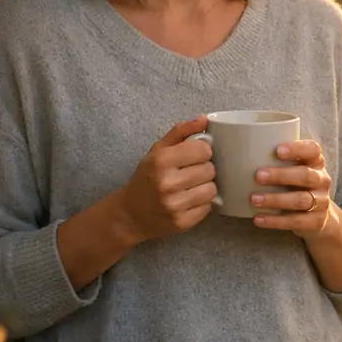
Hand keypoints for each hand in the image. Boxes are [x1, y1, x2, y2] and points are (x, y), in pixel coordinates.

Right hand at [114, 116, 217, 243]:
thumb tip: (204, 119)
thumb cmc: (146, 178)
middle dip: (204, 169)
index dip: (202, 152)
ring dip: (205, 187)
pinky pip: (208, 207)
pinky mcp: (182, 222)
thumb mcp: (157, 150)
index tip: (194, 156)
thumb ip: (181, 132)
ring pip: (212, 189)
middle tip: (191, 173)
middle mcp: (167, 183)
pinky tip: (188, 200)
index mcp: (162, 161)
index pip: (204, 150)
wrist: (130, 214)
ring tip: (191, 187)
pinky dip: (202, 203)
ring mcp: (175, 205)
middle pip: (210, 170)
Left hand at [251, 140, 334, 239]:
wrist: (317, 216)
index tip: (277, 150)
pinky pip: (296, 221)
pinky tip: (258, 218)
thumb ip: (274, 160)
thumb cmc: (296, 185)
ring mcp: (322, 202)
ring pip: (301, 200)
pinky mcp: (317, 222)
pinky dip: (275, 221)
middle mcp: (322, 180)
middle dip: (281, 175)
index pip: (312, 150)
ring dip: (276, 199)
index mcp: (316, 162)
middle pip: (306, 176)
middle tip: (258, 176)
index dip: (297, 149)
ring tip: (254, 199)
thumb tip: (236, 150)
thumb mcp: (292, 170)